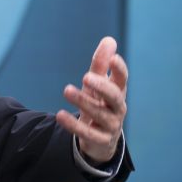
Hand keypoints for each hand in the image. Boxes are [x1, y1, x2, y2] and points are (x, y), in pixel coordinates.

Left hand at [56, 36, 127, 164]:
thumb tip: (109, 40)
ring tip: (66, 90)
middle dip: (102, 86)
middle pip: (114, 96)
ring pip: (99, 113)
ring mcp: (111, 125)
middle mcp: (118, 108)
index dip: (119, 69)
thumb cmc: (99, 104)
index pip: (122, 79)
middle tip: (86, 76)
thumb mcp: (98, 85)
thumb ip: (100, 64)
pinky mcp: (100, 140)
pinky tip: (60, 115)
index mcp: (118, 92)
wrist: (100, 139)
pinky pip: (87, 133)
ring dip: (82, 101)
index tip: (112, 59)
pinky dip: (73, 124)